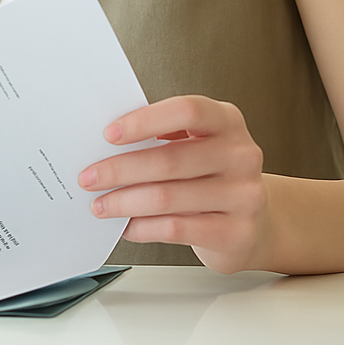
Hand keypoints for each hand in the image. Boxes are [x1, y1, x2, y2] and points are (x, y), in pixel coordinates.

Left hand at [78, 95, 267, 272]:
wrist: (254, 224)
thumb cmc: (211, 176)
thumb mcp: (196, 145)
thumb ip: (164, 137)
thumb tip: (108, 143)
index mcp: (227, 121)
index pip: (187, 111)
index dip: (145, 121)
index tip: (109, 134)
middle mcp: (242, 155)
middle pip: (170, 160)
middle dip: (120, 170)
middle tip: (89, 177)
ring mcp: (244, 196)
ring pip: (168, 198)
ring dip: (124, 202)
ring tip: (99, 204)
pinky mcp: (237, 233)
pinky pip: (177, 229)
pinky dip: (143, 227)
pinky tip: (126, 226)